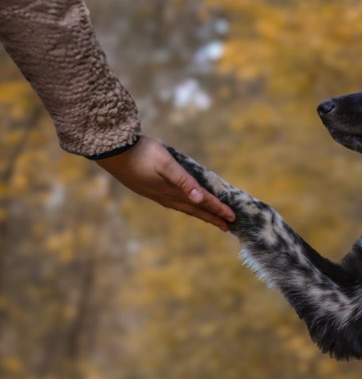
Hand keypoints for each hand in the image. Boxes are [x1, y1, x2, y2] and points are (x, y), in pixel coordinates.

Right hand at [98, 135, 234, 229]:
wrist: (112, 152)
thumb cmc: (142, 153)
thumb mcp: (167, 164)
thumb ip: (184, 182)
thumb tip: (200, 199)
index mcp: (174, 191)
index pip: (202, 202)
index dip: (218, 209)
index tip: (232, 218)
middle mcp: (167, 196)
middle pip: (195, 209)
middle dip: (211, 216)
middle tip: (227, 225)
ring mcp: (158, 194)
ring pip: (184, 207)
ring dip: (199, 212)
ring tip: (210, 218)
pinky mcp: (150, 190)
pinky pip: (174, 203)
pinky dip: (185, 206)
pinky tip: (183, 204)